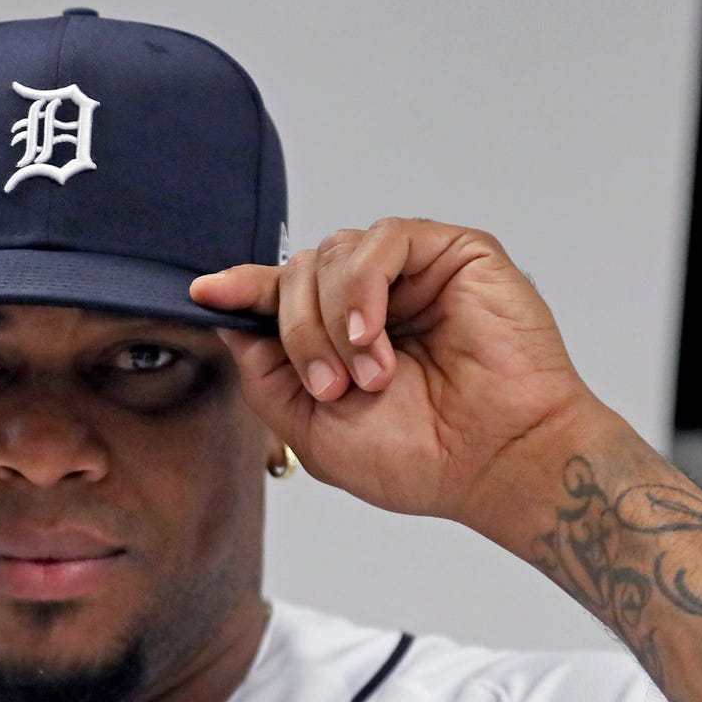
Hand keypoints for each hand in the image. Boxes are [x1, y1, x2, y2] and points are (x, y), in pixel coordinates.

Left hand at [189, 218, 612, 529]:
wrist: (496, 462)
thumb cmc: (422, 458)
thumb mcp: (313, 430)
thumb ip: (265, 374)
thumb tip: (229, 318)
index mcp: (342, 338)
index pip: (280, 296)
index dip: (242, 290)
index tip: (205, 292)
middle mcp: (375, 300)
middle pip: (297, 273)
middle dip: (297, 333)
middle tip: (330, 388)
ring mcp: (413, 274)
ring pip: (331, 255)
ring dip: (332, 321)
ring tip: (368, 376)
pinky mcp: (452, 253)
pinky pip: (382, 239)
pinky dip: (363, 288)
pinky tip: (373, 337)